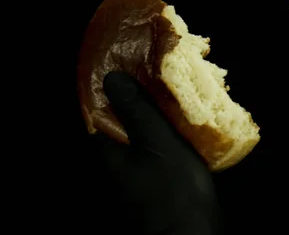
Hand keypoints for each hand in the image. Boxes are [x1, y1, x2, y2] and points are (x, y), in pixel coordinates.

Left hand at [90, 72, 218, 234]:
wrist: (190, 234)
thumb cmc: (172, 189)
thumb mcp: (157, 143)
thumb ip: (136, 111)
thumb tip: (111, 78)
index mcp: (107, 151)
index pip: (99, 112)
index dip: (114, 90)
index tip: (131, 70)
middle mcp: (113, 164)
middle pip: (120, 123)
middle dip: (137, 102)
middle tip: (159, 81)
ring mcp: (132, 176)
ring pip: (138, 137)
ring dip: (153, 119)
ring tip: (174, 99)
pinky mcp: (151, 184)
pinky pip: (152, 151)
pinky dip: (163, 137)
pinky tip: (181, 129)